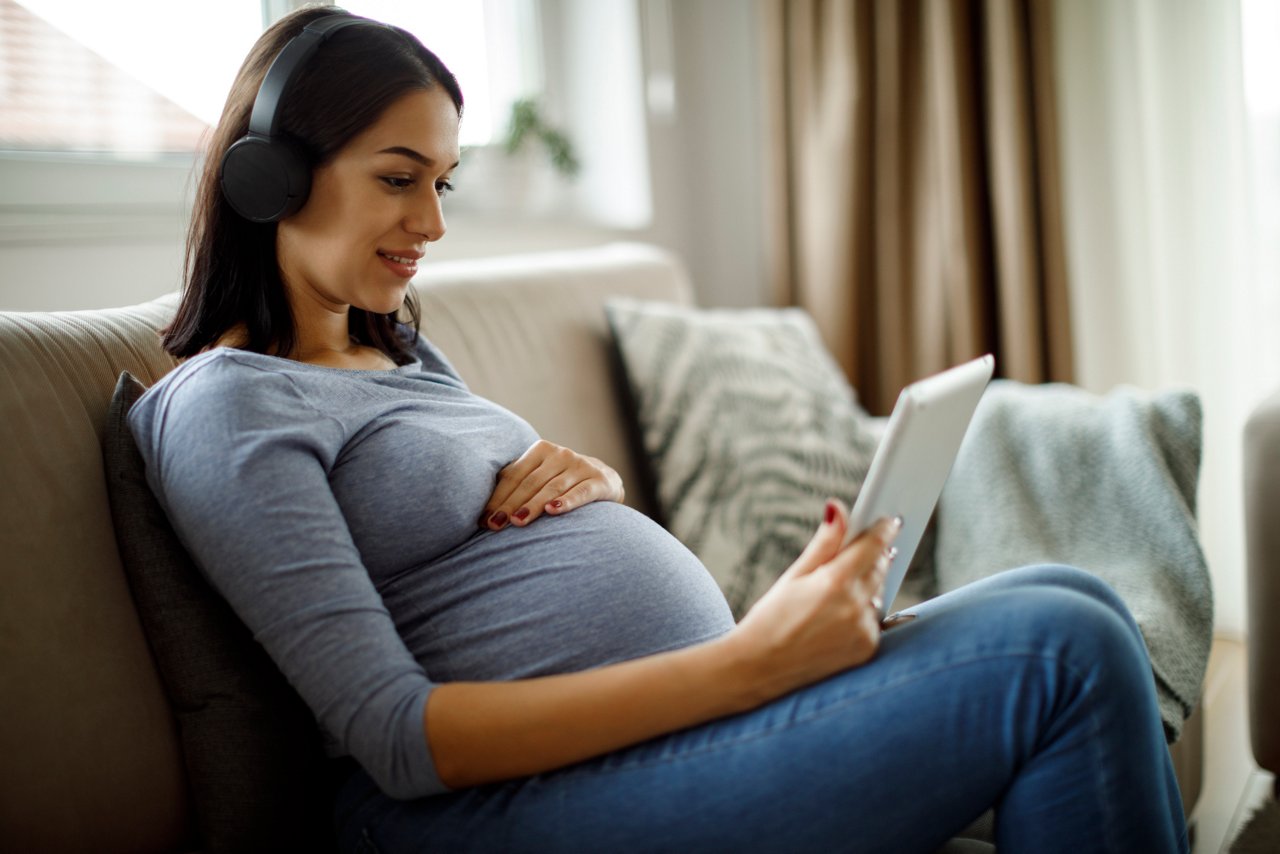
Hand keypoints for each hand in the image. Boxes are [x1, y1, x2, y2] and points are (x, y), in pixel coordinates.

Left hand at [479, 440, 625, 530]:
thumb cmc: (561, 483)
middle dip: (511, 505)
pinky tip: (553, 511)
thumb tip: (484, 513)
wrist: (604, 480)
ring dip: (533, 506)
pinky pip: (581, 493)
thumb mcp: (540, 477)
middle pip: (531, 482)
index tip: (485, 520)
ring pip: (552, 488)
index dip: (498, 498)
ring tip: (518, 522)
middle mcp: (561, 454)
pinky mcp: (599, 481)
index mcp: (541, 450)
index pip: (514, 475)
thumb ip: (516, 486)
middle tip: (496, 525)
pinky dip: (566, 502)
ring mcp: (581, 466)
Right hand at [726, 501, 901, 702]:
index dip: (883, 529)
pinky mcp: (866, 649)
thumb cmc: (770, 618)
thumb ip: (824, 543)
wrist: (758, 668)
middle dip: (872, 556)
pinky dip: (863, 613)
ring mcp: (863, 630)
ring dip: (867, 586)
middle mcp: (854, 606)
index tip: (889, 520)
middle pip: (879, 568)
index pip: (873, 545)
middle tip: (858, 552)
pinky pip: (875, 620)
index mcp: (835, 582)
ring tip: (837, 592)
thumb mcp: (794, 575)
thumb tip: (838, 510)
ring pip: (878, 594)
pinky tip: (838, 618)